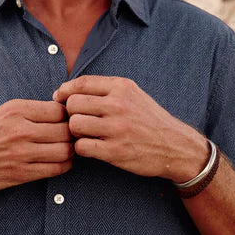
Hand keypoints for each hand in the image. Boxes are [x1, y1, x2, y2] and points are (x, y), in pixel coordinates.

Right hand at [0, 99, 73, 193]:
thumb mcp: (2, 113)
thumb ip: (30, 111)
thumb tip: (62, 109)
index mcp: (15, 110)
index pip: (58, 110)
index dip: (67, 115)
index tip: (66, 120)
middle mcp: (19, 130)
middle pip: (65, 130)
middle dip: (73, 133)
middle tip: (72, 136)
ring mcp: (21, 153)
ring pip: (65, 150)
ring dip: (71, 150)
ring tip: (67, 149)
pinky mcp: (21, 173)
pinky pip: (56, 169)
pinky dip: (64, 165)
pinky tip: (60, 162)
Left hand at [52, 76, 208, 181]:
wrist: (175, 146)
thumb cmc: (149, 120)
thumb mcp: (133, 94)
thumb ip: (106, 89)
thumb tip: (68, 90)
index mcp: (122, 87)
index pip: (80, 83)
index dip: (64, 91)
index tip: (59, 99)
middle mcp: (119, 105)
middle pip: (73, 104)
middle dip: (70, 114)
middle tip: (79, 121)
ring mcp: (117, 128)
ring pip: (74, 125)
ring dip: (75, 132)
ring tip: (85, 134)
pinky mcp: (115, 151)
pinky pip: (82, 147)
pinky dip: (82, 149)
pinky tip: (91, 148)